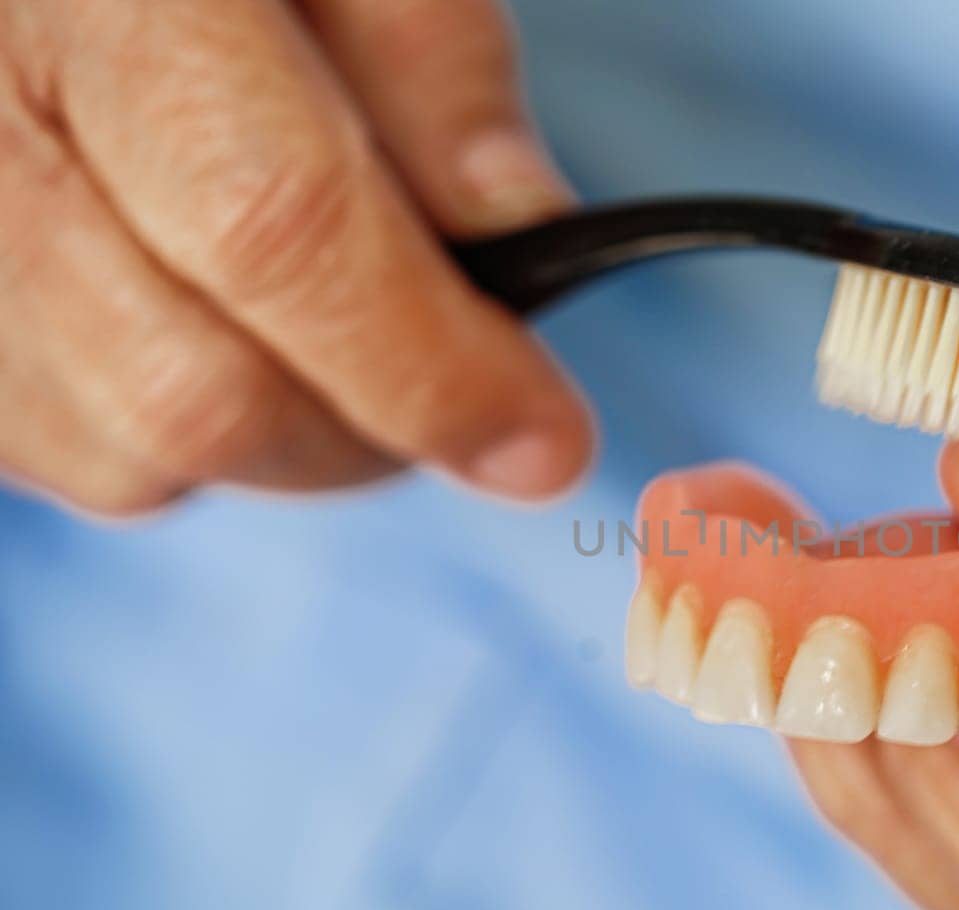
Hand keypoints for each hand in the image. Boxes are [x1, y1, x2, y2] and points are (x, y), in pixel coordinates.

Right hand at [0, 0, 592, 515]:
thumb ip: (428, 56)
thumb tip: (518, 227)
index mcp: (95, 6)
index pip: (275, 231)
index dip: (429, 365)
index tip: (543, 442)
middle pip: (198, 395)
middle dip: (370, 431)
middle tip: (458, 394)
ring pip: (126, 459)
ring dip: (270, 435)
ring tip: (316, 327)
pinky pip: (60, 454)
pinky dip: (164, 429)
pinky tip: (198, 323)